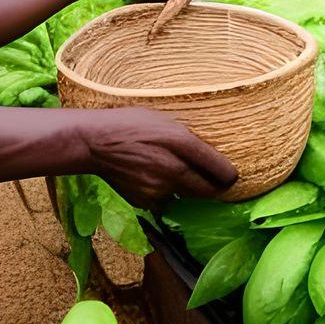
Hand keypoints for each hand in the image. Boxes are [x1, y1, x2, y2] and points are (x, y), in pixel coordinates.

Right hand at [85, 106, 237, 204]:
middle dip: (213, 186)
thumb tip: (211, 154)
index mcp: (182, 144)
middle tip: (212, 179)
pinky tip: (153, 177)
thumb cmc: (131, 124)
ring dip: (187, 189)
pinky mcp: (145, 202)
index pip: (221, 172)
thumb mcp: (166, 121)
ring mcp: (159, 190)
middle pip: (208, 191)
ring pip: (186, 196)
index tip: (230, 175)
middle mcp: (173, 171)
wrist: (94, 143)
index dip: (229, 176)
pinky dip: (165, 193)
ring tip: (172, 171)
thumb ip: (189, 139)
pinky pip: (165, 201)